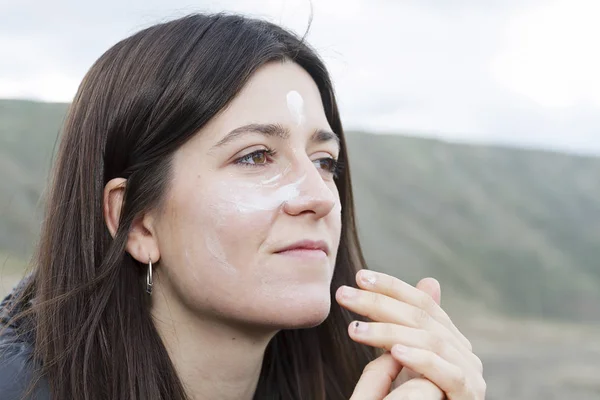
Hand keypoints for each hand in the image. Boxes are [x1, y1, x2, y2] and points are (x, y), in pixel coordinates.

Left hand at [337, 271, 485, 398]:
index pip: (421, 303)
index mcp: (451, 338)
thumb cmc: (427, 396)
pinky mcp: (470, 395)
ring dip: (389, 332)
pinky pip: (447, 374)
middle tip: (344, 295)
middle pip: (420, 318)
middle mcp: (463, 351)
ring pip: (430, 342)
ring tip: (354, 329)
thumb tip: (428, 280)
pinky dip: (421, 360)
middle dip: (378, 303)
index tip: (359, 277)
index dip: (391, 287)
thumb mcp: (415, 358)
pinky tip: (396, 352)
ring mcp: (470, 373)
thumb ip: (415, 325)